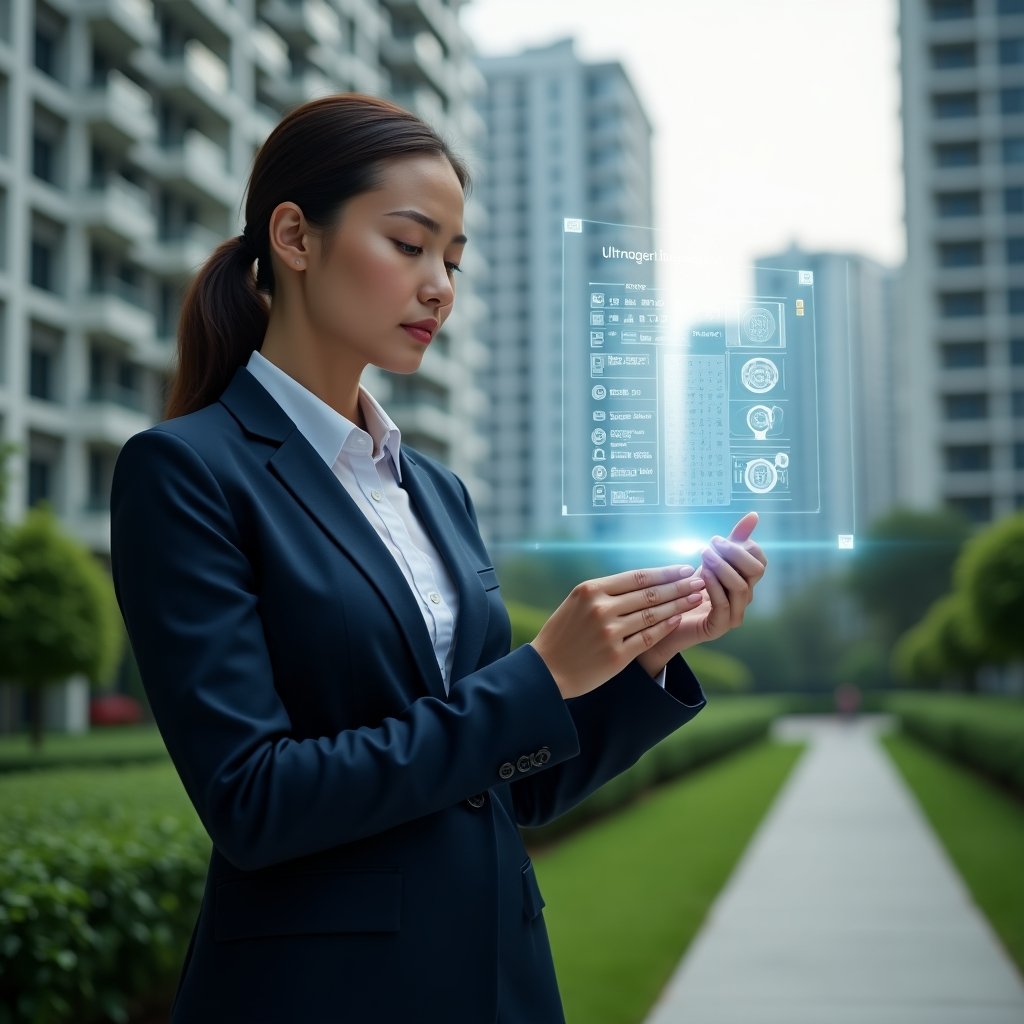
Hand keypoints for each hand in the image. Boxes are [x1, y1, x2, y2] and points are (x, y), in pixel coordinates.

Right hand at [531, 564, 707, 698]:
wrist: (546, 669)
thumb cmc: (562, 634)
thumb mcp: (577, 603)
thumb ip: (605, 592)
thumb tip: (642, 581)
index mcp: (590, 590)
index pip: (637, 576)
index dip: (665, 572)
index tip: (684, 568)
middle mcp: (601, 608)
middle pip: (650, 593)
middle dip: (679, 586)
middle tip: (700, 580)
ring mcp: (610, 632)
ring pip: (653, 614)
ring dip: (679, 605)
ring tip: (697, 598)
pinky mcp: (617, 655)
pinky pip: (648, 638)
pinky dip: (665, 627)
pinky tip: (678, 620)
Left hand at [635, 512, 766, 677]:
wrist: (664, 623)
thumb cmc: (687, 590)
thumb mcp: (708, 562)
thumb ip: (729, 542)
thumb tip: (754, 516)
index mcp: (744, 582)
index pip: (759, 560)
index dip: (744, 546)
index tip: (719, 539)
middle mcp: (744, 598)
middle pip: (756, 570)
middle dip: (734, 553)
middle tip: (710, 545)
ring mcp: (734, 614)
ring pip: (741, 587)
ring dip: (722, 566)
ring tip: (703, 555)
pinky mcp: (719, 627)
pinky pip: (723, 605)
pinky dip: (714, 586)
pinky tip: (701, 575)